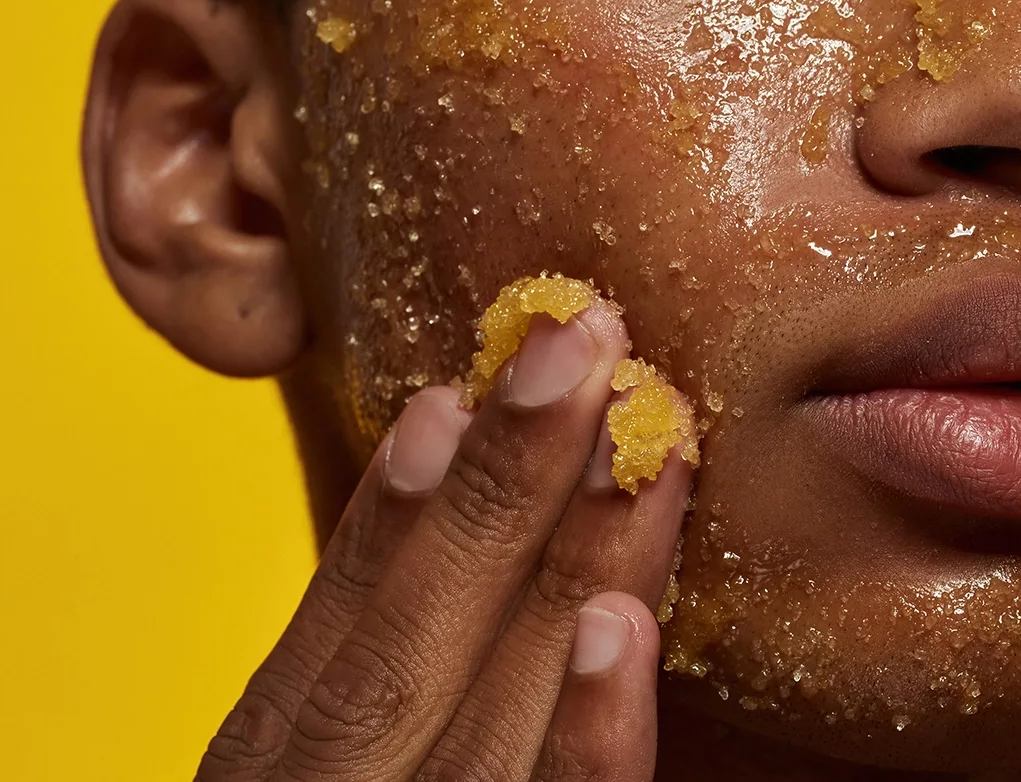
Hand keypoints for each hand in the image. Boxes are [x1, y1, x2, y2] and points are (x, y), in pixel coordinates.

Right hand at [200, 303, 692, 781]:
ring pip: (485, 731)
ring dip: (562, 576)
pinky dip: (588, 738)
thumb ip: (403, 685)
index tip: (447, 389)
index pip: (326, 645)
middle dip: (494, 494)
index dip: (388, 518)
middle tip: (580, 344)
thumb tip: (461, 489)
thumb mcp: (361, 768)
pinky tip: (622, 633)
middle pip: (395, 664)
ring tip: (631, 450)